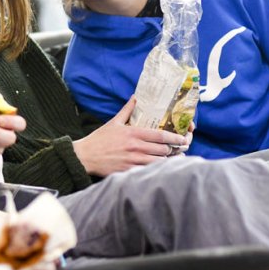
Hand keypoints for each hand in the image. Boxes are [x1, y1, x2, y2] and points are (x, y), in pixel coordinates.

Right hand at [73, 95, 188, 175]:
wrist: (85, 156)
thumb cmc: (99, 139)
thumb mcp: (114, 122)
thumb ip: (127, 110)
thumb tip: (135, 97)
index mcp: (133, 133)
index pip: (160, 135)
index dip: (175, 137)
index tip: (183, 138)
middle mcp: (135, 147)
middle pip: (163, 149)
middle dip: (174, 150)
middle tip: (181, 149)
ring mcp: (133, 160)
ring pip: (159, 162)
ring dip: (169, 161)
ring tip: (175, 159)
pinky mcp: (128, 171)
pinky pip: (148, 171)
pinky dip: (157, 170)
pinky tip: (162, 169)